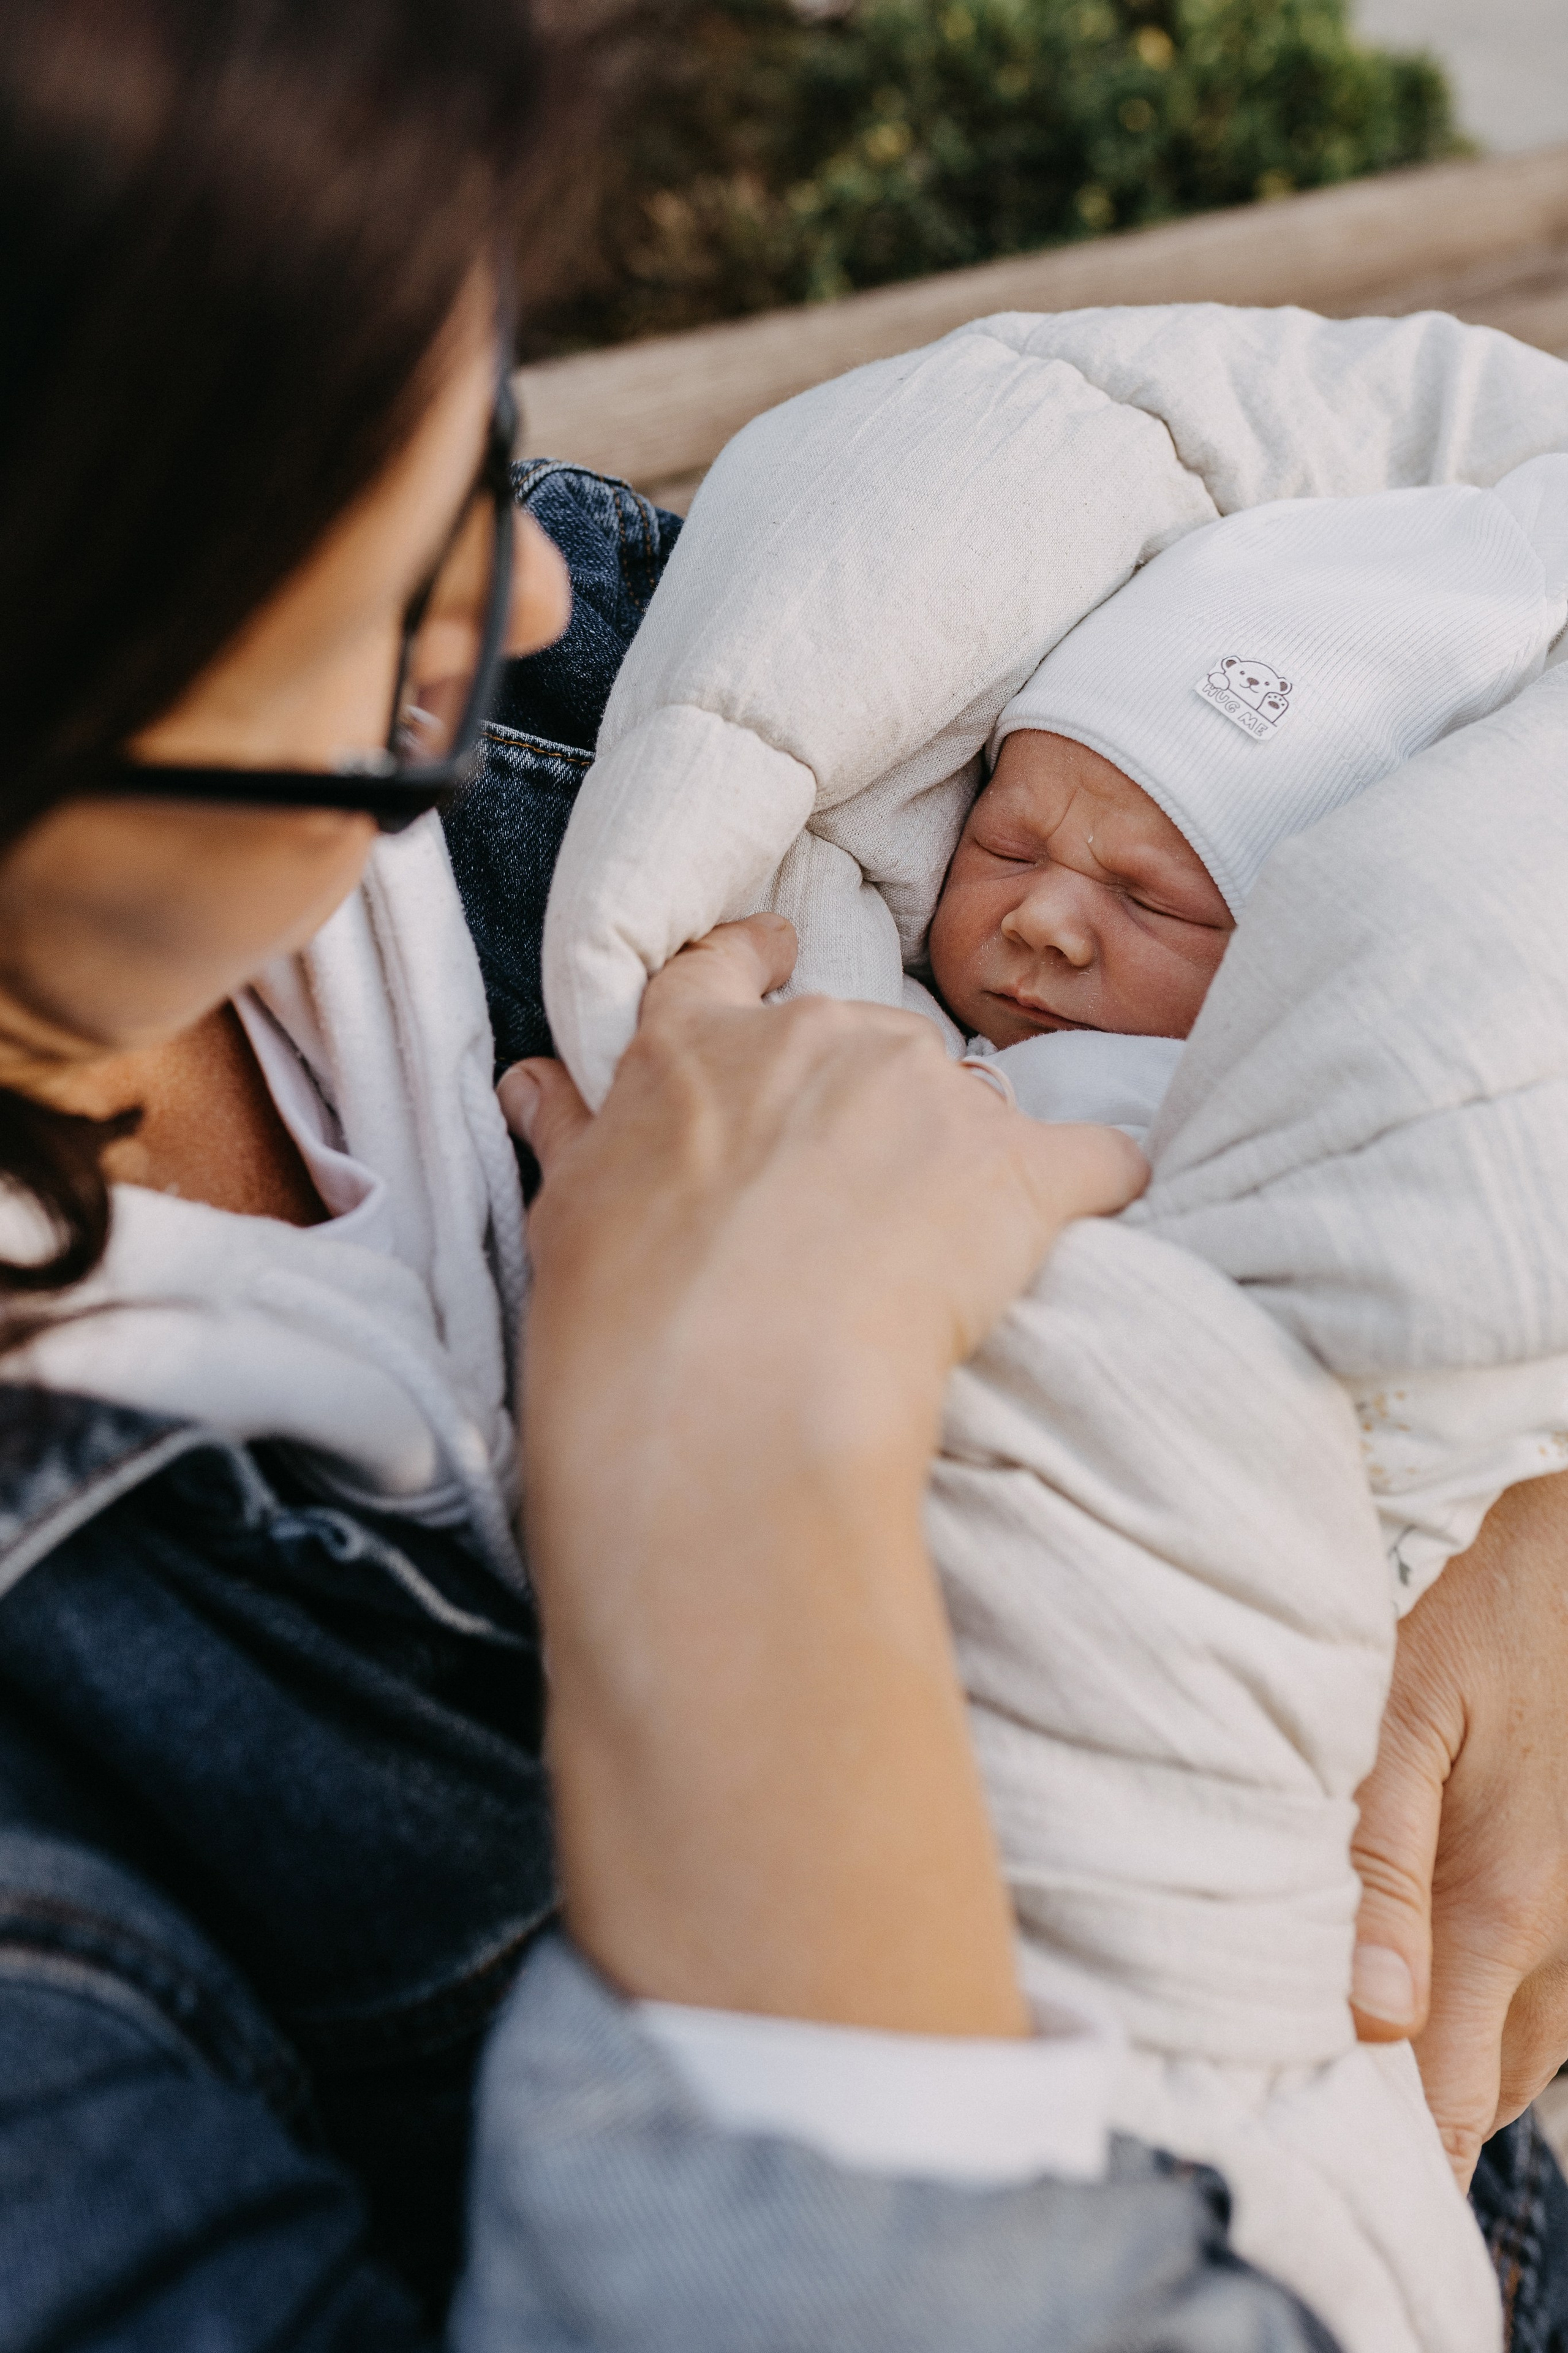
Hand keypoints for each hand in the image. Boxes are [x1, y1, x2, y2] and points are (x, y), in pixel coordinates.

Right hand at [501, 915, 1144, 2033]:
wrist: (722, 1394)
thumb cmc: (624, 1318)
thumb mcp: (567, 1211)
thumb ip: (570, 1133)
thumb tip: (534, 1081)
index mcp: (696, 1047)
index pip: (724, 970)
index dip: (758, 966)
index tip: (781, 957)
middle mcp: (818, 1041)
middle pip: (866, 1044)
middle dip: (871, 1108)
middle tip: (855, 1207)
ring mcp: (926, 1095)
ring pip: (970, 1099)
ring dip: (963, 1156)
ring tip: (940, 1252)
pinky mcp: (1017, 1169)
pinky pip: (1094, 1157)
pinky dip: (1098, 1181)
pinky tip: (1096, 1208)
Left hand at [1350, 1470, 1567, 2183]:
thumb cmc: (1501, 1621)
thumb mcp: (1410, 1713)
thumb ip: (1378, 1862)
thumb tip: (1364, 2014)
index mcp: (1502, 1911)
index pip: (1442, 2097)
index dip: (1382, 2148)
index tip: (1314, 2166)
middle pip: (1487, 2094)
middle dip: (1416, 2119)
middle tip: (1325, 2123)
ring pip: (1531, 2056)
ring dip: (1462, 2070)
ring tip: (1379, 2069)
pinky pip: (1560, 2005)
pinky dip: (1504, 2020)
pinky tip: (1450, 1992)